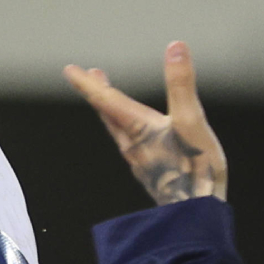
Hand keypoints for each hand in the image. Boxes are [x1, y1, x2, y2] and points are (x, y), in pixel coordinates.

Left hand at [64, 41, 226, 205]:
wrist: (194, 216)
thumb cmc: (193, 169)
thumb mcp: (191, 120)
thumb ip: (181, 84)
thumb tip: (175, 47)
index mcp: (136, 127)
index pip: (104, 98)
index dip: (87, 82)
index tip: (69, 69)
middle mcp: (131, 143)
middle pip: (108, 112)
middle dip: (98, 91)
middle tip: (88, 75)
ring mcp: (140, 159)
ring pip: (119, 129)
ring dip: (112, 109)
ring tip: (111, 98)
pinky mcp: (151, 172)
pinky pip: (133, 144)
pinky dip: (128, 128)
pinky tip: (140, 135)